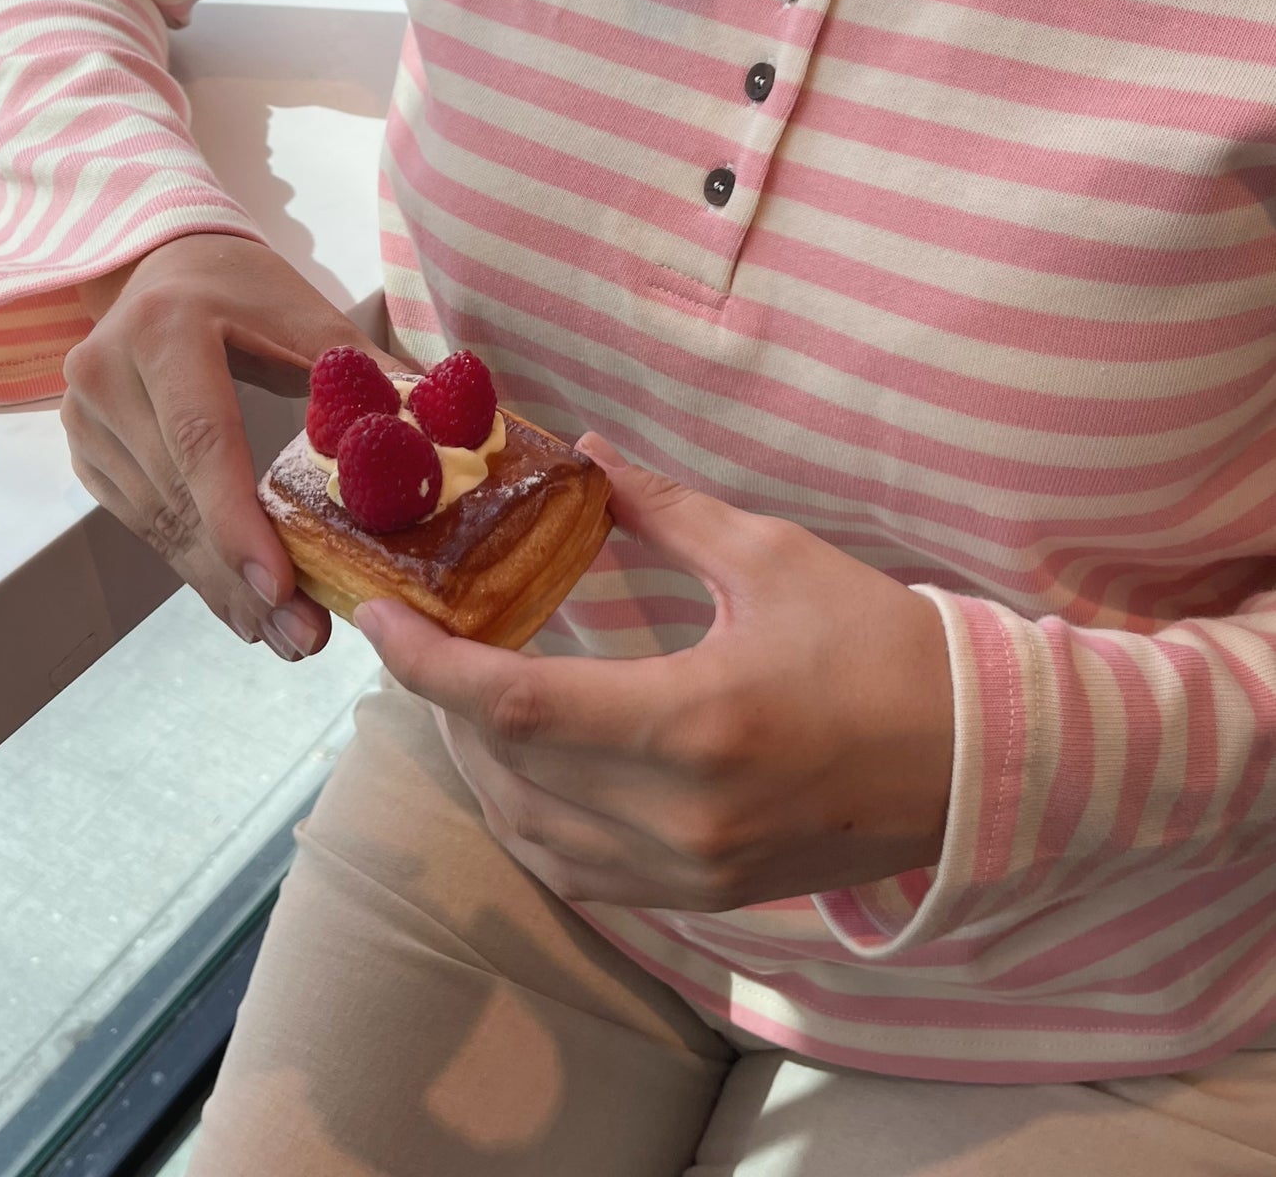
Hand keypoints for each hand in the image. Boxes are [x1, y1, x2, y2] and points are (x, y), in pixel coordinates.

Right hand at [62, 233, 409, 660]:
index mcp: (165, 330)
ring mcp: (86, 419)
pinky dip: (198, 566)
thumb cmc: (244, 288)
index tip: (282, 586)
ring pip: (160, 524)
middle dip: (244, 578)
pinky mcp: (87, 452)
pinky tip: (244, 603)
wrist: (162, 269)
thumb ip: (364, 374)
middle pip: (180, 497)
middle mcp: (107, 375)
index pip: (202, 441)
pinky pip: (146, 524)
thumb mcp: (306, 312)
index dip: (239, 522)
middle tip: (305, 636)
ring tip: (286, 635)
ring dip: (223, 587)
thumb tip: (439, 433)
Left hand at [354, 435, 953, 910]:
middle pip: (507, 770)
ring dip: (480, 763)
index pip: (516, 705)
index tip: (379, 618)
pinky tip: (526, 761)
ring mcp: (690, 874)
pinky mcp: (703, 899)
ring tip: (468, 692)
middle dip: (445, 702)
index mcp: (696, 723)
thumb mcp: (770, 555)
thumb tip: (581, 454)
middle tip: (426, 636)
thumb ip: (660, 508)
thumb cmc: (882, 643)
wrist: (974, 759)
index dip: (429, 664)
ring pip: (529, 834)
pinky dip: (529, 816)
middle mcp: (680, 818)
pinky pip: (576, 872)